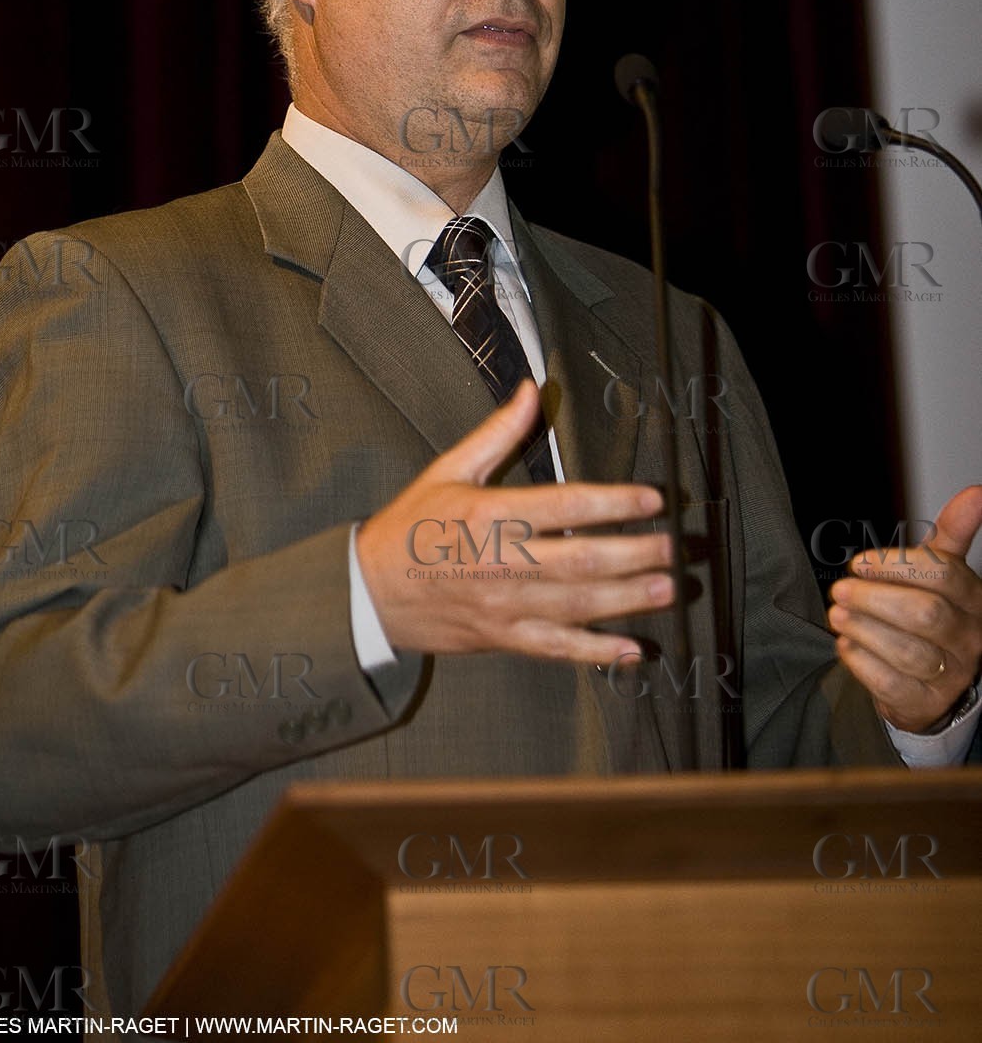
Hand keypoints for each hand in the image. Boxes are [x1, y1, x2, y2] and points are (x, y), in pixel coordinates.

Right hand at [355, 379, 673, 663]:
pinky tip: (633, 650)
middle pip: (580, 561)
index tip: (651, 499)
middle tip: (674, 546)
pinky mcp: (503, 639)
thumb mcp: (448, 470)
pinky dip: (596, 652)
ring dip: (627, 599)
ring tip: (667, 588)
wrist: (367, 593)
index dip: (612, 503)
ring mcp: (503, 606)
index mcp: (488, 515)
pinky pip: (557, 648)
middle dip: (634, 554)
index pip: (563, 507)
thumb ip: (496, 432)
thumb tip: (531, 390)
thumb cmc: (409, 527)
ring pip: (576, 606)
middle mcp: (499, 563)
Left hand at [828, 485, 981, 732]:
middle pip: (925, 615)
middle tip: (839, 589)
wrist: (935, 680)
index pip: (944, 576)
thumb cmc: (933, 615)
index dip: (898, 566)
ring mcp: (951, 676)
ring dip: (864, 629)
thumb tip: (975, 492)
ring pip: (909, 652)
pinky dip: (862, 662)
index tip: (860, 562)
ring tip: (836, 615)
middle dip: (875, 599)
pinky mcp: (925, 703)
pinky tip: (845, 644)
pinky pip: (893, 684)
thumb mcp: (944, 573)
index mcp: (974, 600)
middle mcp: (969, 639)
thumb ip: (953, 534)